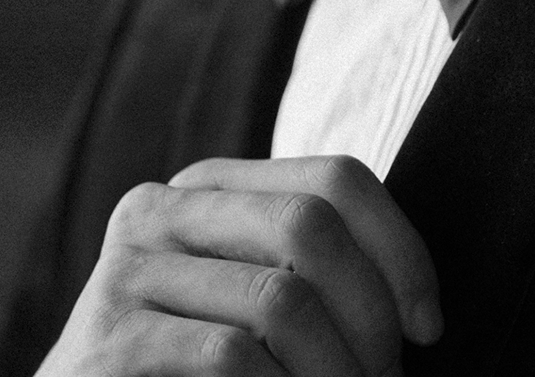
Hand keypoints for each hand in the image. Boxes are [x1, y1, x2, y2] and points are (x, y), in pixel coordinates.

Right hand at [35, 155, 442, 375]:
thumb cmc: (198, 368)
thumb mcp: (259, 299)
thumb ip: (314, 269)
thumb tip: (421, 308)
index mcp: (211, 186)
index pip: (337, 178)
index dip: (401, 248)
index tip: (428, 325)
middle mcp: (161, 209)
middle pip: (310, 224)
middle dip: (370, 313)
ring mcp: (125, 270)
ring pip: (281, 299)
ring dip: (336, 369)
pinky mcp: (106, 341)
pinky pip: (230, 355)